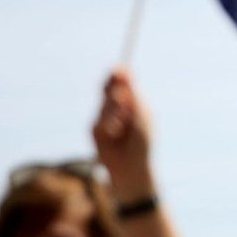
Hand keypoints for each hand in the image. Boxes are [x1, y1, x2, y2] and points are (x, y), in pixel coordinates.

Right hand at [92, 68, 155, 202]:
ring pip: (104, 104)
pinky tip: (115, 135)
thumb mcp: (141, 116)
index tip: (118, 70)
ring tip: (123, 127)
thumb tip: (125, 73)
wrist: (132, 166)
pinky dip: (108, 126)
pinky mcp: (95, 130)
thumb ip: (131, 95)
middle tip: (122, 100)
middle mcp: (118, 107)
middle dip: (114, 91)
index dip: (119, 74)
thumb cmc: (142, 142)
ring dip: (113, 113)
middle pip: (109, 88)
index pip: (123, 82)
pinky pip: (98, 121)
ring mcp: (105, 118)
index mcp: (132, 102)